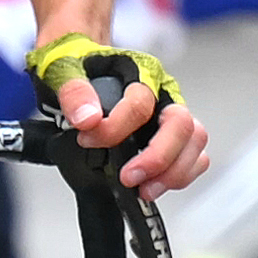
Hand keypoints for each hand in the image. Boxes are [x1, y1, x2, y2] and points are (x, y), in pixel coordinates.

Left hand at [26, 28, 212, 195]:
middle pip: (181, 125)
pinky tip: (153, 185)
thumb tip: (88, 119)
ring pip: (194, 143)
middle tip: (128, 178)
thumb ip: (73, 92)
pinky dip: (179, 176)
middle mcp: (164, 93)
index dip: (113, 128)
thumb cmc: (78, 67)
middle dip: (158, 157)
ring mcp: (170, 116)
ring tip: (144, 190)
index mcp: (141, 71)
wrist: (82, 67)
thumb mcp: (64, 70)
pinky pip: (194, 158)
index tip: (86, 140)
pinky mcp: (174, 137)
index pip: (140, 104)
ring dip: (174, 172)